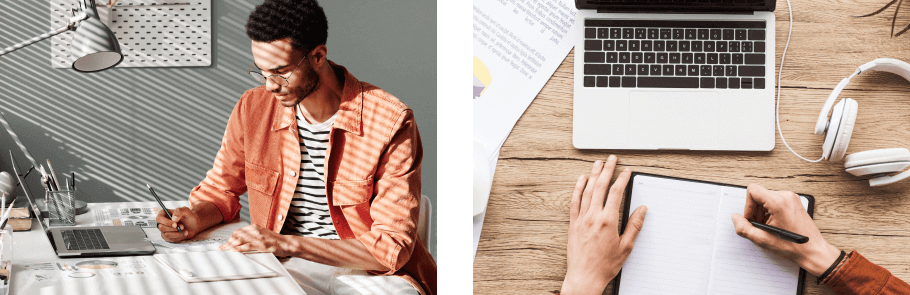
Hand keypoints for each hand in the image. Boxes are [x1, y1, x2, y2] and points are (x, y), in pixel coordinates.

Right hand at [156, 207, 200, 241]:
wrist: (194, 225)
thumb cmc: (188, 217)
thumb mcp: (186, 211)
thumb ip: (179, 211)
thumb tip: (173, 218)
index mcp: (164, 214)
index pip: (159, 218)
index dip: (166, 222)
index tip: (175, 224)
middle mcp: (162, 222)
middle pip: (161, 228)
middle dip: (173, 228)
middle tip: (182, 226)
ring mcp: (164, 230)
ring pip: (166, 234)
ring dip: (177, 233)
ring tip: (185, 230)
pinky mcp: (168, 237)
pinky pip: (170, 239)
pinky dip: (179, 237)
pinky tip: (184, 233)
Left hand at [219, 224, 295, 256]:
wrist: (286, 243)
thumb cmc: (274, 240)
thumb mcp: (262, 234)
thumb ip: (252, 236)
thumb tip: (240, 241)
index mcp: (254, 227)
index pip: (238, 232)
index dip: (230, 238)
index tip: (225, 244)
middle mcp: (255, 230)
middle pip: (237, 235)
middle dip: (228, 242)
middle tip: (222, 249)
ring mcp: (258, 237)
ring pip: (240, 240)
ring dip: (230, 245)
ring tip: (225, 250)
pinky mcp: (261, 245)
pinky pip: (247, 246)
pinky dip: (238, 248)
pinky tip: (233, 251)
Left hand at [561, 156, 647, 294]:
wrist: (585, 276)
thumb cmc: (605, 265)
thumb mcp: (626, 247)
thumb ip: (634, 226)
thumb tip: (642, 210)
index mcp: (608, 221)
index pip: (616, 192)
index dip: (622, 179)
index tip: (626, 171)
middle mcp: (592, 217)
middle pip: (600, 186)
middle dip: (607, 170)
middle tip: (612, 159)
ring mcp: (581, 219)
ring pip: (587, 190)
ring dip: (593, 175)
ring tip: (598, 164)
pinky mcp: (573, 223)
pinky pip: (574, 201)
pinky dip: (578, 188)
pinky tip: (581, 180)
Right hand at [731, 184, 840, 276]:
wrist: (813, 251)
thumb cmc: (794, 246)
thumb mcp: (762, 239)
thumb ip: (744, 228)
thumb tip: (736, 218)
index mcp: (778, 202)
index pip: (753, 190)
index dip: (747, 205)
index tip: (750, 218)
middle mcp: (786, 196)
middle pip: (759, 195)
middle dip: (754, 211)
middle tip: (758, 226)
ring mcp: (792, 199)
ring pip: (766, 198)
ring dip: (762, 212)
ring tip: (767, 227)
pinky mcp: (794, 203)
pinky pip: (775, 201)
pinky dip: (770, 212)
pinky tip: (774, 225)